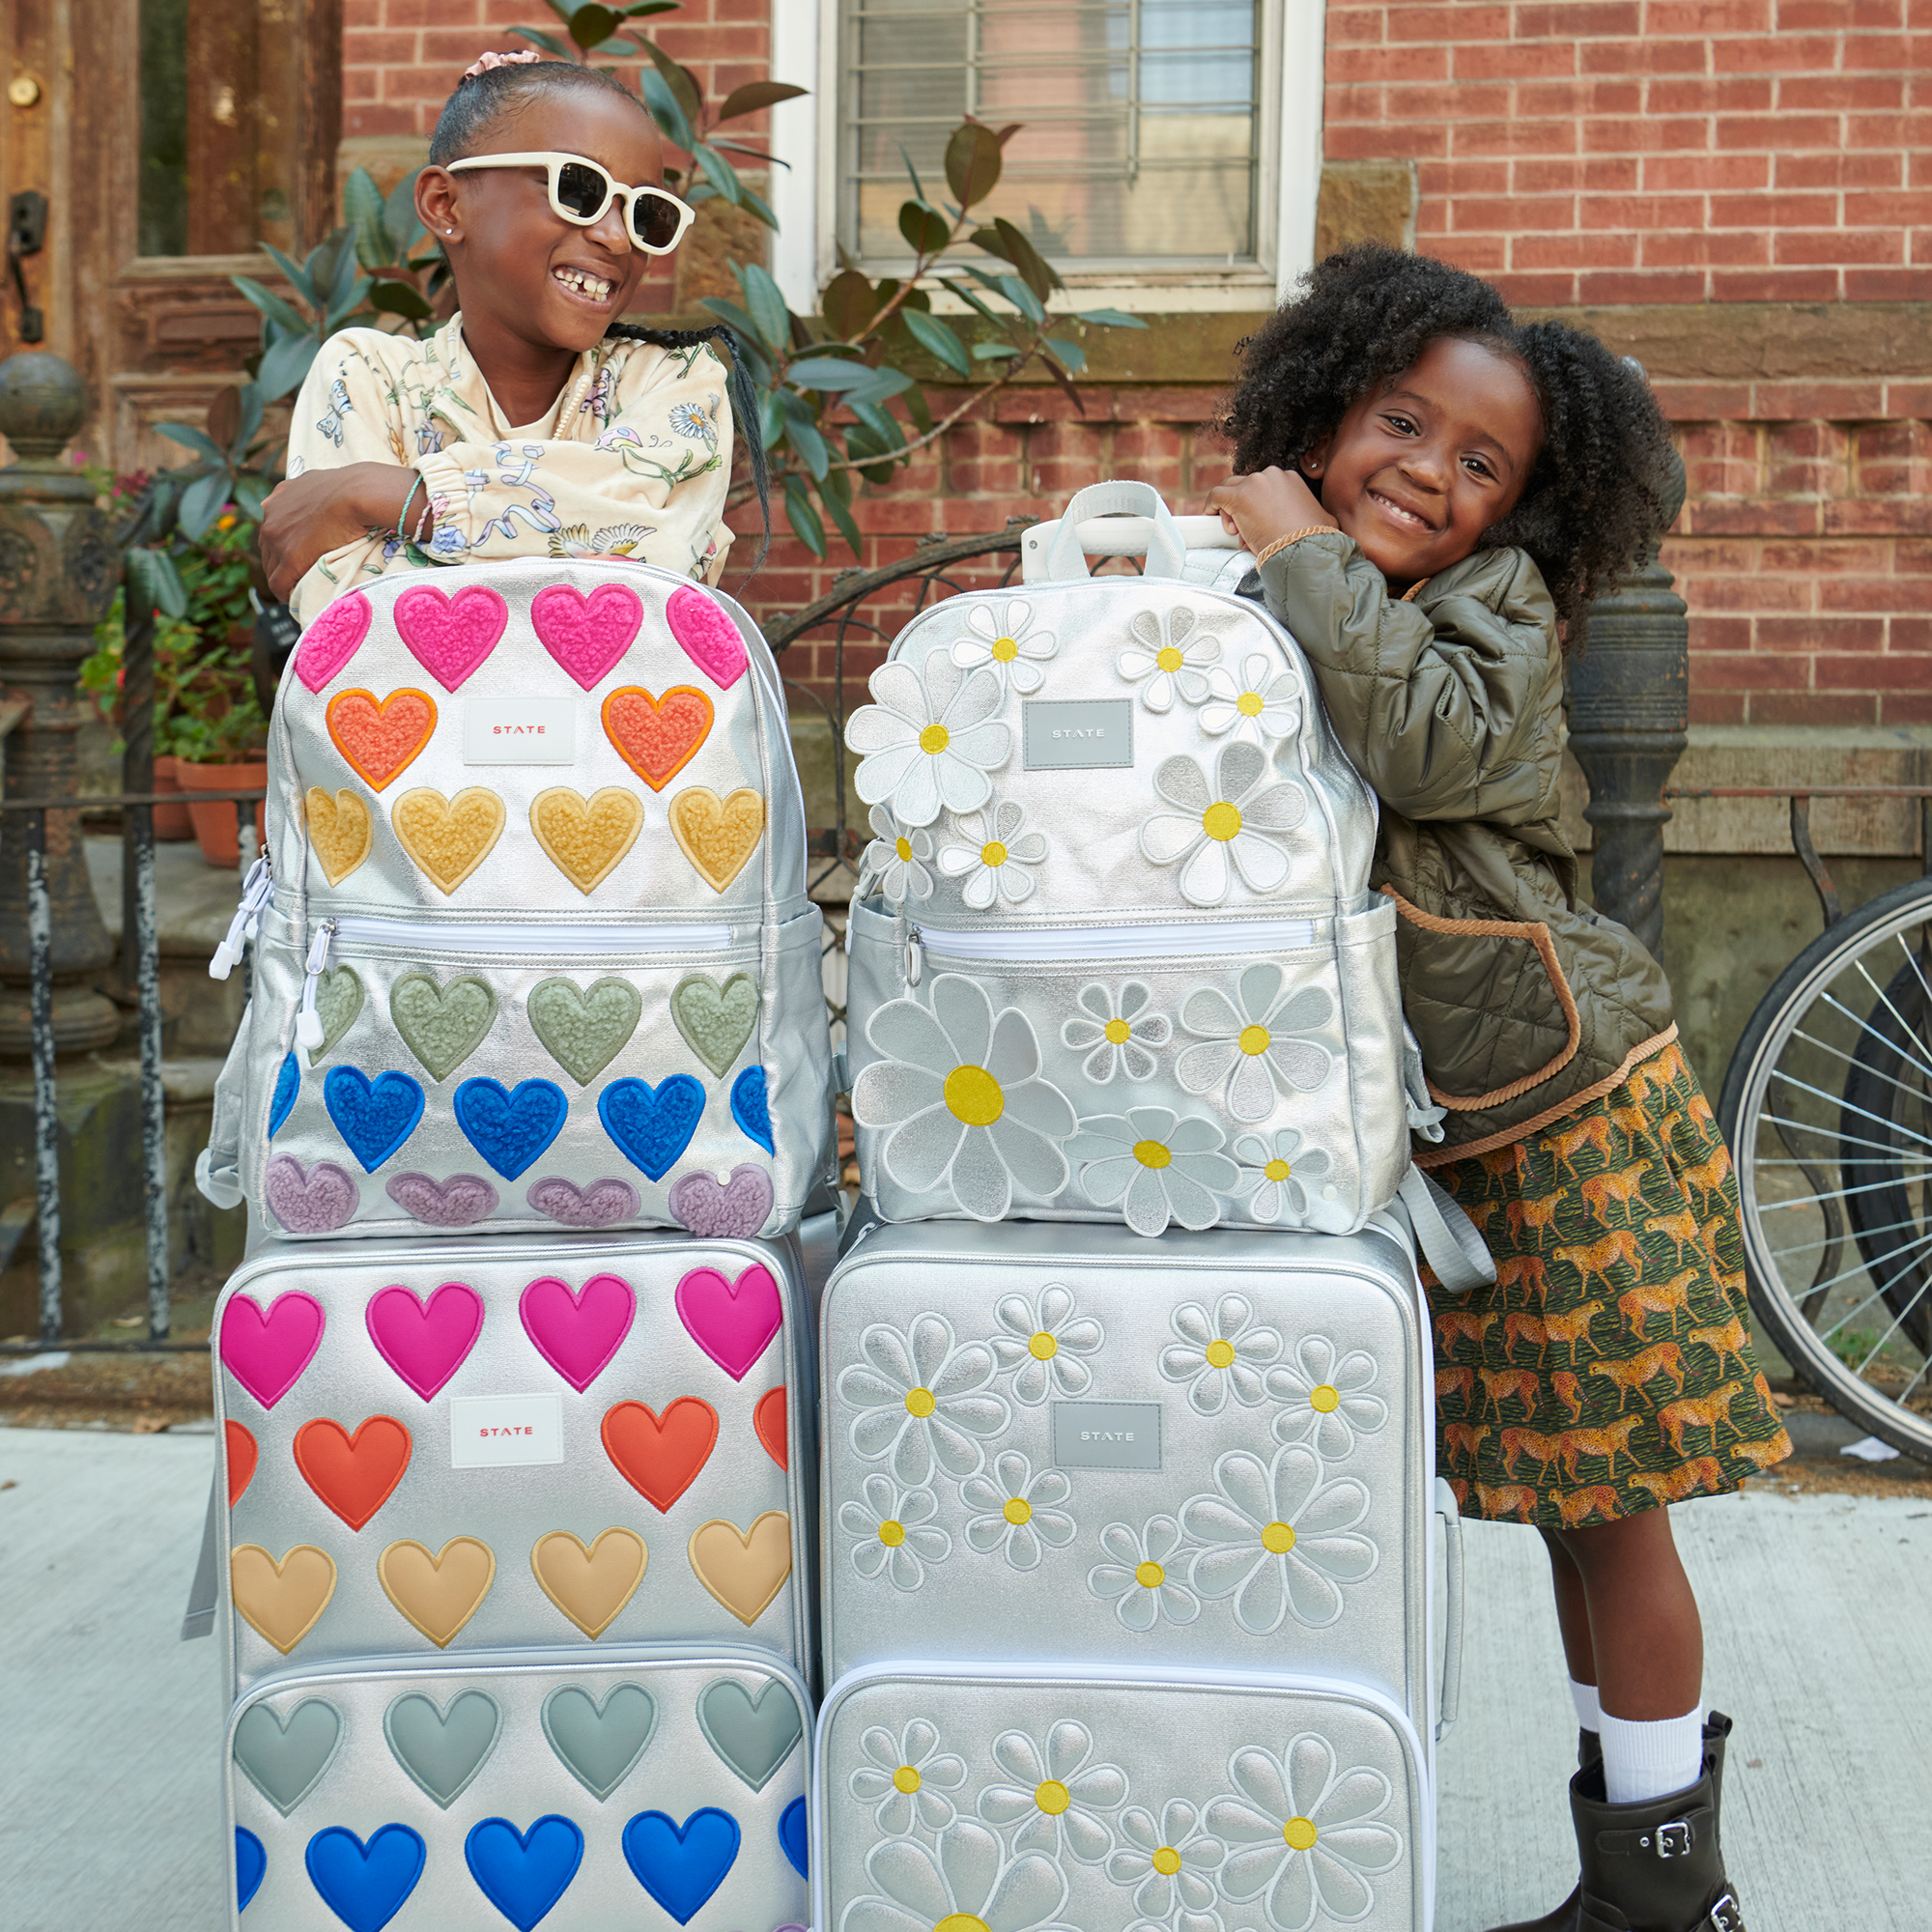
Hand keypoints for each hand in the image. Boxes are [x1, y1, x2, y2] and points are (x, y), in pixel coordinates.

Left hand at [259, 462, 424, 601]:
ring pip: (272, 568)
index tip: (299, 557)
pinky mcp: (288, 557)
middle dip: (281, 564)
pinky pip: (279, 583)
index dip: (284, 546)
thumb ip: (311, 491)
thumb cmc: (352, 489)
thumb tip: (317, 495)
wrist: (358, 494)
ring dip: (284, 580)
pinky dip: (285, 594)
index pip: (273, 529)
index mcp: (279, 497)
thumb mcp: (323, 483)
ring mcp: (277, 537)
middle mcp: (272, 515)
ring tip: (299, 591)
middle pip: (268, 549)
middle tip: (298, 578)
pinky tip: (296, 600)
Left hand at [1204, 467, 1334, 555]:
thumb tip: (1322, 521)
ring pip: (1230, 489)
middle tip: (1241, 529)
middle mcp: (1272, 476)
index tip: (1256, 524)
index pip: (1264, 487)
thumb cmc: (1313, 540)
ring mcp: (1255, 484)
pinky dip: (1211, 505)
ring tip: (1233, 530)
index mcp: (1290, 479)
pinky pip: (1216, 495)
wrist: (1303, 550)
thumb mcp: (1320, 519)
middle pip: (1246, 486)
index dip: (1256, 506)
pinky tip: (1210, 515)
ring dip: (1228, 509)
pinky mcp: (1238, 497)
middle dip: (1241, 507)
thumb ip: (1314, 515)